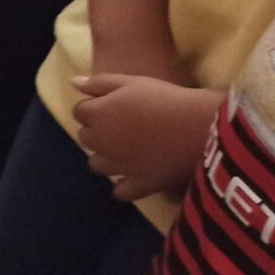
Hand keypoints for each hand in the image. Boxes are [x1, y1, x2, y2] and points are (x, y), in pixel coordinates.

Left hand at [73, 74, 223, 201]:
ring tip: (124, 150)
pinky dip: (123, 186)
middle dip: (96, 131)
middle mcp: (102, 143)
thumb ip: (99, 82)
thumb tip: (74, 83)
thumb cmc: (166, 98)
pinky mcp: (140, 185)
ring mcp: (120, 167)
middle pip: (86, 138)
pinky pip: (121, 192)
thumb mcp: (131, 82)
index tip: (111, 105)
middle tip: (120, 126)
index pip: (80, 112)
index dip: (93, 107)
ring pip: (97, 165)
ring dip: (105, 158)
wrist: (200, 127)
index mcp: (98, 115)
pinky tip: (133, 177)